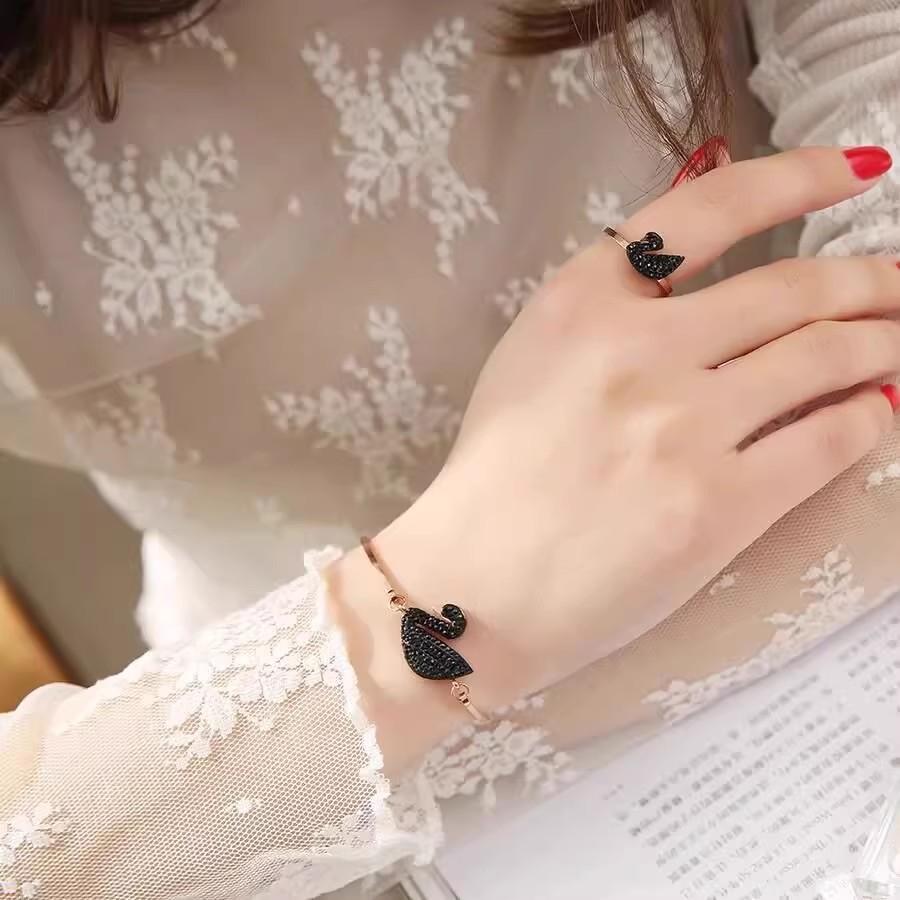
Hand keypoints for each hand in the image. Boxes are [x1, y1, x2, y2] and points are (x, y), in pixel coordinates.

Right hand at [331, 146, 899, 769]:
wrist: (471, 584)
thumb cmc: (496, 472)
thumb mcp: (536, 356)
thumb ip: (610, 294)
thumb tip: (697, 222)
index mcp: (579, 302)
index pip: (710, 213)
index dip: (801, 179)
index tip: (863, 171)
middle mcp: (636, 349)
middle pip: (793, 291)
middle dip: (873, 280)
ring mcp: (680, 428)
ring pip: (825, 359)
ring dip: (884, 345)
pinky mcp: (716, 507)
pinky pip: (827, 442)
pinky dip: (867, 419)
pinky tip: (876, 412)